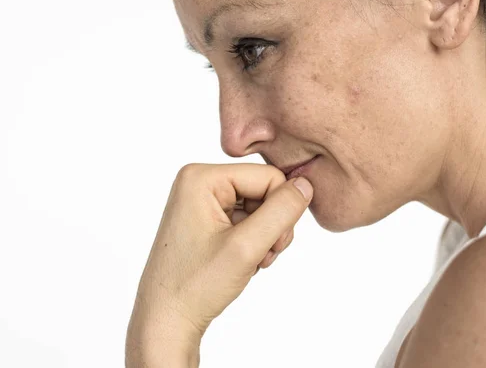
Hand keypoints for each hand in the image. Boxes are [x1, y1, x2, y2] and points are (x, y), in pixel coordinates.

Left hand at [126, 163, 312, 357]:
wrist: (166, 322)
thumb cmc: (195, 286)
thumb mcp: (247, 246)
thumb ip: (282, 211)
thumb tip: (306, 185)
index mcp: (201, 177)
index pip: (270, 176)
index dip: (281, 210)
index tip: (270, 246)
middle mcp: (199, 182)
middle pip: (265, 190)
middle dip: (272, 225)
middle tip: (260, 257)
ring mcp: (202, 200)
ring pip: (260, 206)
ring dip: (266, 237)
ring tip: (250, 262)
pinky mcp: (207, 218)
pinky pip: (248, 218)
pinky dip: (254, 242)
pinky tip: (242, 262)